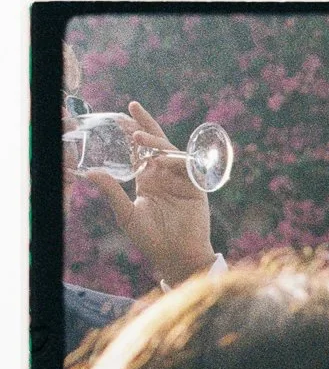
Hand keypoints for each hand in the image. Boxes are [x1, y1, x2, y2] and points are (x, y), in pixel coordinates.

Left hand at [91, 102, 215, 287]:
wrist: (177, 256)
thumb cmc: (151, 239)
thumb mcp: (126, 213)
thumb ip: (111, 191)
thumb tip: (90, 173)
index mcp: (148, 180)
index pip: (141, 150)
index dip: (134, 131)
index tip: (123, 114)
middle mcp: (165, 177)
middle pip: (157, 144)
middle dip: (146, 126)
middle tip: (132, 111)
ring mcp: (182, 182)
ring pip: (171, 152)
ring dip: (156, 142)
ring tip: (139, 138)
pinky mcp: (197, 189)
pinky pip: (189, 168)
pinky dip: (177, 161)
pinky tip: (162, 160)